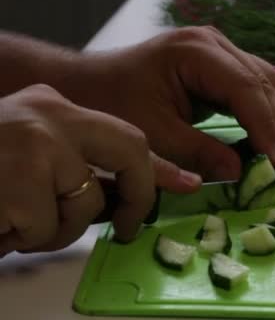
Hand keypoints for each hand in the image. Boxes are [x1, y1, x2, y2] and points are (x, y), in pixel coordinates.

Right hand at [0, 84, 199, 254]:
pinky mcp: (17, 173)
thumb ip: (84, 173)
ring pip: (87, 201)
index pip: (126, 135)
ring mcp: (34, 139)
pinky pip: (49, 225)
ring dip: (58, 226)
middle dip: (141, 193)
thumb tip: (135, 199)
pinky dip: (27, 237)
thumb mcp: (37, 166)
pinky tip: (0, 222)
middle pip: (130, 148)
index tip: (185, 187)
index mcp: (54, 107)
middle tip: (129, 227)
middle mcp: (48, 112)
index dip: (156, 169)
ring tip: (18, 218)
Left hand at [64, 26, 274, 180]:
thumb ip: (198, 153)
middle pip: (264, 81)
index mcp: (195, 51)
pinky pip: (255, 87)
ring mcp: (219, 50)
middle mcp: (213, 43)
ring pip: (267, 82)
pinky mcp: (220, 64)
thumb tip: (241, 173)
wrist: (90, 84)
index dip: (266, 126)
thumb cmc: (114, 104)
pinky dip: (270, 114)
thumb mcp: (154, 134)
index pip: (245, 87)